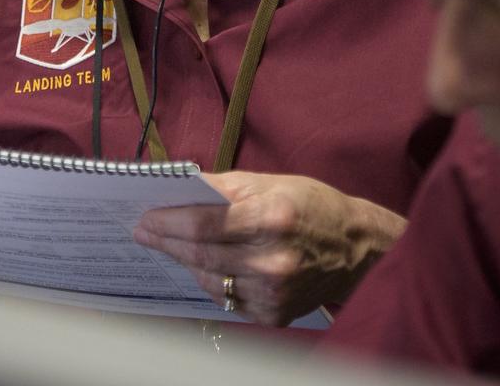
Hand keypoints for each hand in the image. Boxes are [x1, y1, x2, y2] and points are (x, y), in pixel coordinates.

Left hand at [133, 171, 405, 326]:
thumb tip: (184, 187)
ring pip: (210, 279)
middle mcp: (271, 260)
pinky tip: (207, 266)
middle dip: (167, 241)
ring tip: (169, 245)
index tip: (145, 217)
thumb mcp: (273, 182)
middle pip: (201, 254)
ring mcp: (272, 292)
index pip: (204, 224)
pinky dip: (213, 280)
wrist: (355, 248)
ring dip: (186, 262)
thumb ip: (227, 187)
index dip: (169, 221)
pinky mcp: (273, 315)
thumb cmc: (312, 205)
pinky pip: (228, 298)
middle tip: (143, 231)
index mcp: (272, 217)